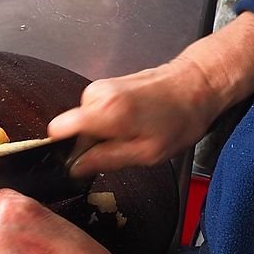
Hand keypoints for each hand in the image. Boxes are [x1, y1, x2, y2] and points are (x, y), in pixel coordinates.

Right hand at [49, 57, 220, 176]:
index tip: (82, 160)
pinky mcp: (105, 86)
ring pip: (84, 122)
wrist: (196, 85)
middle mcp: (94, 95)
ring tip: (132, 134)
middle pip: (72, 129)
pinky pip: (94, 113)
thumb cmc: (179, 119)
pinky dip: (108, 122)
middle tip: (121, 148)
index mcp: (102, 112)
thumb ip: (105, 160)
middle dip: (90, 143)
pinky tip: (133, 123)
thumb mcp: (145, 153)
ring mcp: (99, 88)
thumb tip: (75, 168)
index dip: (65, 149)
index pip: (57, 131)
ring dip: (102, 133)